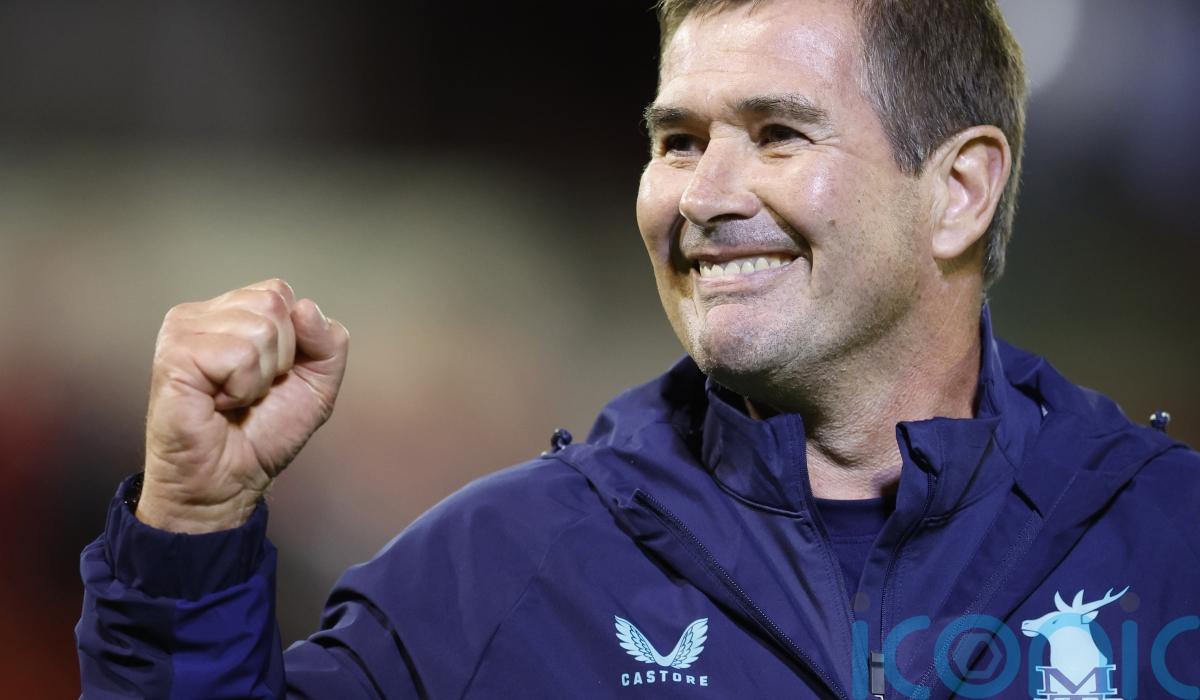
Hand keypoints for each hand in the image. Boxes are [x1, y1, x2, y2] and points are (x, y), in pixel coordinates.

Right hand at [136, 278, 349, 532]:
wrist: (230, 481)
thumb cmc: (263, 433)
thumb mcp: (317, 383)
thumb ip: (328, 343)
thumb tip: (307, 307)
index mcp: (231, 312)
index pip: (279, 291)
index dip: (293, 340)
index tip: (272, 376)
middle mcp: (202, 314)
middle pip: (273, 304)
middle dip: (279, 358)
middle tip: (250, 391)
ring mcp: (182, 332)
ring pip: (260, 328)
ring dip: (259, 376)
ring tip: (233, 399)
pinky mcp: (174, 356)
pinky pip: (239, 354)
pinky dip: (242, 388)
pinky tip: (219, 403)